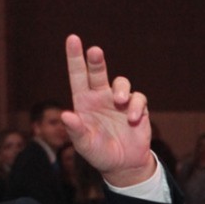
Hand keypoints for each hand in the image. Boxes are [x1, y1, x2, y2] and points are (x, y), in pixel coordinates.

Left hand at [60, 34, 154, 185]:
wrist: (124, 165)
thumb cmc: (99, 153)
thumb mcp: (85, 145)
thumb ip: (76, 131)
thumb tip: (66, 115)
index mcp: (84, 102)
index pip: (78, 75)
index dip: (75, 57)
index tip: (73, 38)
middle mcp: (101, 97)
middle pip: (98, 72)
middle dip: (96, 60)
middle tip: (95, 51)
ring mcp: (119, 102)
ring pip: (122, 83)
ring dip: (121, 90)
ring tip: (120, 101)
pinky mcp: (137, 109)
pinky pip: (138, 99)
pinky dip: (136, 107)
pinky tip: (132, 120)